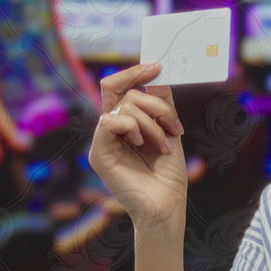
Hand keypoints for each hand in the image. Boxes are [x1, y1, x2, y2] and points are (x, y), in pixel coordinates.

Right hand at [88, 63, 187, 228]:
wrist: (167, 205)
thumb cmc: (169, 174)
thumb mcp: (170, 130)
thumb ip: (161, 104)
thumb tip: (157, 74)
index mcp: (125, 123)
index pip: (118, 87)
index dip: (134, 72)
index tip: (157, 66)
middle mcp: (111, 129)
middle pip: (118, 89)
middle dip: (152, 100)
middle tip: (172, 121)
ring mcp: (103, 140)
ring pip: (124, 105)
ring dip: (153, 122)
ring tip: (165, 144)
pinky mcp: (98, 154)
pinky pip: (111, 122)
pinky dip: (134, 127)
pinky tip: (143, 145)